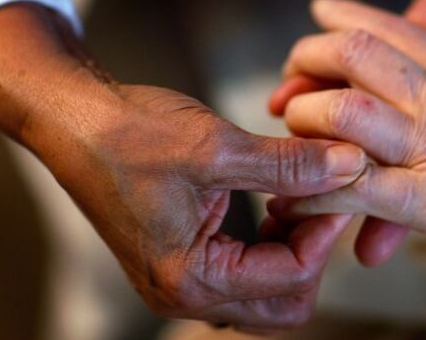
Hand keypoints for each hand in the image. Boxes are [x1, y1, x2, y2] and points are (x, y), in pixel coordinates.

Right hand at [0, 4, 367, 332]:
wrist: (75, 120)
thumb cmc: (128, 134)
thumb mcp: (216, 147)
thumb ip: (290, 164)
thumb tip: (349, 165)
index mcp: (190, 278)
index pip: (290, 279)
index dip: (325, 232)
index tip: (342, 185)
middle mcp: (186, 294)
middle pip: (284, 305)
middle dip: (313, 252)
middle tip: (322, 199)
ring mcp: (184, 281)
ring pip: (268, 292)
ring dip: (295, 248)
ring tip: (300, 194)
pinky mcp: (186, 260)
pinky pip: (247, 272)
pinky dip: (272, 242)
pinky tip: (276, 200)